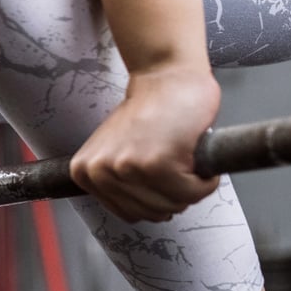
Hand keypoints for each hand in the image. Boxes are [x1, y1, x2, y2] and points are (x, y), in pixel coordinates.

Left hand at [70, 64, 222, 222]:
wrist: (167, 76)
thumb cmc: (149, 112)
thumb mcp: (114, 150)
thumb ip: (116, 182)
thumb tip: (137, 212)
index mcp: (84, 173)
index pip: (131, 214)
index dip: (156, 196)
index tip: (158, 169)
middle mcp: (100, 172)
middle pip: (153, 214)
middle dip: (175, 193)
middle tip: (176, 160)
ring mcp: (127, 168)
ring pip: (175, 205)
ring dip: (191, 186)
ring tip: (183, 155)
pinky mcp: (158, 163)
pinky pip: (193, 192)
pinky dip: (206, 179)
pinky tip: (194, 153)